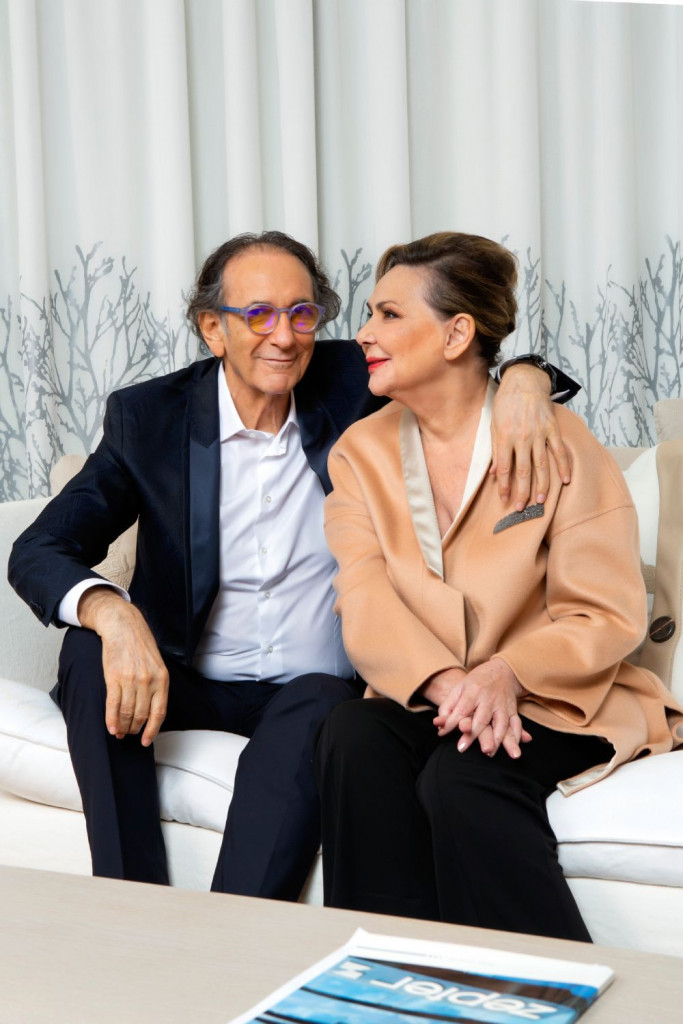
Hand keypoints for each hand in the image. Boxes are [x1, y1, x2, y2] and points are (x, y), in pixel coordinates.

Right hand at [77, 586, 168, 745]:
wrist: (123, 627)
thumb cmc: (140, 646)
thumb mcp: (157, 664)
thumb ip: (156, 685)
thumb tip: (152, 711)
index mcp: (162, 678)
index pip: (159, 712)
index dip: (152, 730)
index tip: (146, 741)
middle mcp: (148, 681)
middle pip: (142, 715)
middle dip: (135, 729)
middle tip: (129, 735)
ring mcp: (131, 680)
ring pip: (127, 713)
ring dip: (123, 726)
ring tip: (119, 732)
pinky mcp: (114, 678)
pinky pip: (113, 705)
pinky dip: (111, 720)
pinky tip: (111, 728)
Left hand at [430, 659, 531, 758]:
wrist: (502, 670)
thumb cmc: (476, 682)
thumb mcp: (459, 688)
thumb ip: (448, 706)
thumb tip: (438, 724)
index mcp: (473, 691)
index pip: (461, 709)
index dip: (450, 722)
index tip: (442, 734)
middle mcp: (489, 699)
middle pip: (480, 719)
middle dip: (472, 734)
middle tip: (461, 748)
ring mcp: (502, 705)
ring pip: (501, 723)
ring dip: (496, 739)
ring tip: (488, 753)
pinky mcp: (513, 710)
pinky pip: (516, 724)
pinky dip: (516, 736)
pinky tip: (512, 749)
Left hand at [491, 364, 570, 510]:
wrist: (524, 381)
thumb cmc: (506, 403)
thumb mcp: (494, 424)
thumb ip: (495, 449)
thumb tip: (494, 473)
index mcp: (504, 437)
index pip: (504, 468)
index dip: (504, 486)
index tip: (505, 500)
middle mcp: (522, 437)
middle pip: (523, 471)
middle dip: (522, 492)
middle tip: (521, 509)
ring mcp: (539, 434)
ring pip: (541, 465)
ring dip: (541, 485)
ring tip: (540, 502)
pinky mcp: (552, 429)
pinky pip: (559, 451)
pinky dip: (563, 466)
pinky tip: (566, 480)